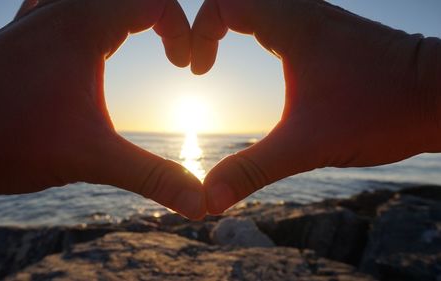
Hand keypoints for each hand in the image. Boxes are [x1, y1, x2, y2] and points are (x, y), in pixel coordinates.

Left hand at [0, 0, 205, 219]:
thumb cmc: (5, 139)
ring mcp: (35, 18)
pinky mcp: (20, 35)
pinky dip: (86, 10)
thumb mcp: (91, 159)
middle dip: (162, 17)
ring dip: (125, 11)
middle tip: (172, 53)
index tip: (186, 69)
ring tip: (141, 37)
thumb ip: (152, 177)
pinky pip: (59, 2)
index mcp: (83, 25)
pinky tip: (83, 30)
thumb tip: (201, 203)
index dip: (184, 31)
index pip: (154, 1)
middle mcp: (59, 10)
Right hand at [191, 0, 440, 213]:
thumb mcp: (306, 146)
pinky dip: (259, 27)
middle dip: (210, 25)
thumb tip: (208, 198)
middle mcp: (305, 11)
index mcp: (292, 26)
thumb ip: (252, 170)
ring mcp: (321, 18)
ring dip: (233, 23)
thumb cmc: (382, 112)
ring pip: (261, 3)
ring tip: (220, 57)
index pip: (224, 2)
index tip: (198, 71)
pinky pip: (283, 13)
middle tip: (204, 61)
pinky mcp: (333, 31)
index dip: (198, 32)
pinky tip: (267, 58)